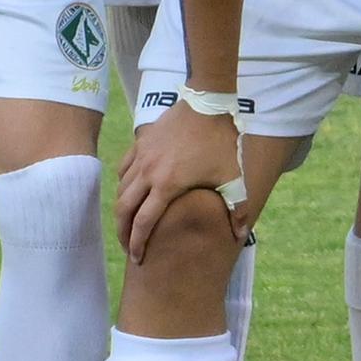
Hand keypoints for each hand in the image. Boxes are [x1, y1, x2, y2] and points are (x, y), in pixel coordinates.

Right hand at [115, 100, 244, 259]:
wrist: (208, 103)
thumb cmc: (221, 142)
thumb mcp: (234, 177)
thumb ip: (238, 209)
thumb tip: (240, 236)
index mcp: (167, 185)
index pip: (143, 223)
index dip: (137, 243)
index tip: (137, 257)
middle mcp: (147, 173)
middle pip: (123, 209)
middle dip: (122, 232)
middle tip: (127, 246)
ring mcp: (141, 156)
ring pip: (120, 189)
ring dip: (121, 209)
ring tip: (127, 222)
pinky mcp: (140, 143)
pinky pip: (123, 169)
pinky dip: (122, 183)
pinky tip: (129, 190)